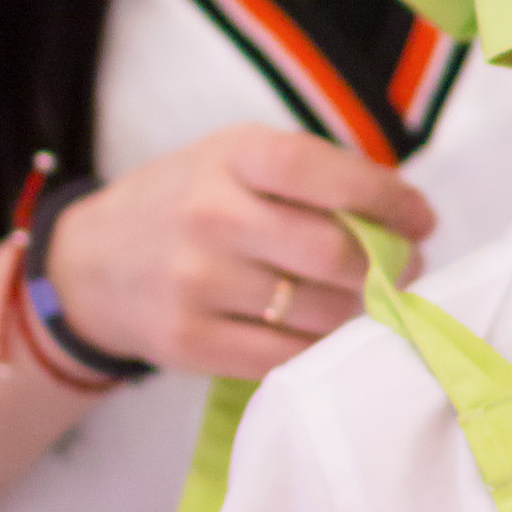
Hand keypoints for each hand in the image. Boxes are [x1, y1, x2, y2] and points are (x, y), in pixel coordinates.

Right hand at [47, 124, 435, 380]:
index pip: (324, 173)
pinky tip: (325, 334)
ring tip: (364, 302)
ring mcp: (195, 282)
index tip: (422, 219)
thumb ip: (309, 178)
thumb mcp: (232, 161)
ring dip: (358, 312)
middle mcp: (211, 215)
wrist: (89, 265)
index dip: (386, 197)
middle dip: (386, 266)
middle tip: (405, 271)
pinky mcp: (188, 341)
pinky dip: (318, 348)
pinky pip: (284, 355)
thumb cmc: (185, 203)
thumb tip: (405, 216)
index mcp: (231, 156)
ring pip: (317, 310)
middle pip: (331, 250)